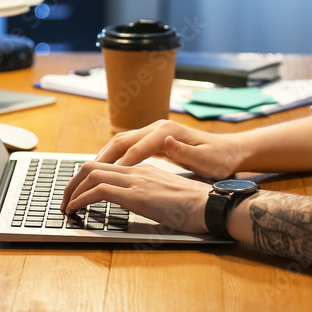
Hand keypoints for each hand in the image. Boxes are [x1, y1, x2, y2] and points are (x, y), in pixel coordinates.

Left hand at [61, 161, 210, 233]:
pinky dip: (81, 199)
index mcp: (144, 169)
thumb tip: (137, 202)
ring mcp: (136, 181)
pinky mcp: (136, 195)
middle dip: (71, 182)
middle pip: (92, 166)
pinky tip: (75, 210)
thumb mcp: (166, 196)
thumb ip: (149, 194)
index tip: (77, 192)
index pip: (106, 166)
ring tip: (66, 207)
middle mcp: (137, 170)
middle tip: (64, 200)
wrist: (209, 206)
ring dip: (72, 191)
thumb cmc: (194, 206)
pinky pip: (99, 191)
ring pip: (91, 174)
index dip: (85, 178)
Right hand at [91, 119, 247, 180]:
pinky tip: (104, 172)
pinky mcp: (154, 141)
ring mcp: (154, 133)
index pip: (134, 150)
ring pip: (120, 143)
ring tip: (85, 176)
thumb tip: (165, 141)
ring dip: (102, 158)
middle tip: (82, 179)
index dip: (118, 167)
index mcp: (166, 132)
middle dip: (100, 160)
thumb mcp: (206, 159)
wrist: (230, 150)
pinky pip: (126, 148)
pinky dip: (112, 158)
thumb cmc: (219, 159)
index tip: (101, 183)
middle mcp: (157, 129)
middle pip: (120, 142)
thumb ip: (185, 152)